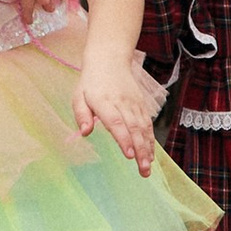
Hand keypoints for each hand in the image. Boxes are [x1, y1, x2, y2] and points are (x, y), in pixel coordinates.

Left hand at [75, 57, 160, 177]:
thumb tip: (84, 132)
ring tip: (147, 167)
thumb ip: (81, 114)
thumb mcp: (79, 96)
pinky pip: (148, 124)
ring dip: (147, 148)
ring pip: (144, 128)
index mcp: (104, 102)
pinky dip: (151, 139)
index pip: (116, 122)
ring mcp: (134, 104)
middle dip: (140, 150)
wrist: (109, 60)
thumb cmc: (91, 83)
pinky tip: (151, 154)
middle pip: (134, 128)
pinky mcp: (141, 105)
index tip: (129, 156)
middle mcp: (122, 103)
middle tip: (143, 170)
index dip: (124, 139)